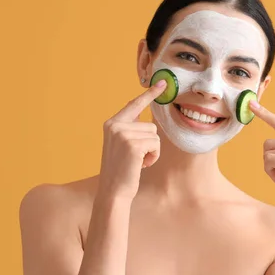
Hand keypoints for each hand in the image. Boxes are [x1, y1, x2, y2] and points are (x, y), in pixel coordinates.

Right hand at [97, 80, 166, 199]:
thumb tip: (146, 120)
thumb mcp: (121, 145)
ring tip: (136, 162)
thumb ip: (130, 129)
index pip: (134, 104)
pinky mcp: (133, 145)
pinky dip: (153, 157)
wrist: (113, 191)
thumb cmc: (121, 170)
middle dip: (149, 143)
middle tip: (135, 158)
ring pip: (155, 135)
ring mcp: (123, 134)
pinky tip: (140, 165)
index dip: (150, 93)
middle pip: (150, 125)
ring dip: (152, 151)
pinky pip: (156, 145)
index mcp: (111, 123)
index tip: (163, 82)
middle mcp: (115, 125)